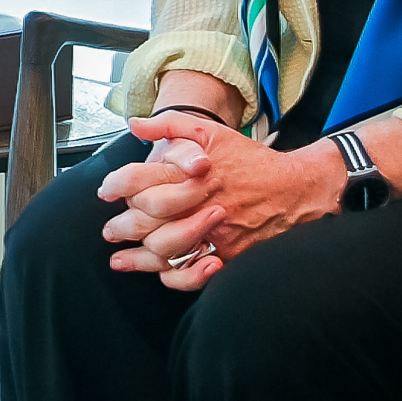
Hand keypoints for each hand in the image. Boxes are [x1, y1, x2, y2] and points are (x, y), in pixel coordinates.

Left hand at [99, 110, 342, 288]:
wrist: (296, 188)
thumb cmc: (250, 160)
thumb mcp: (211, 131)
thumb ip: (171, 125)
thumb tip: (135, 124)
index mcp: (192, 172)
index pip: (142, 178)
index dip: (117, 185)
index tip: (105, 191)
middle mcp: (199, 201)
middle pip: (148, 217)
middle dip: (121, 225)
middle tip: (109, 230)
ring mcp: (214, 231)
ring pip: (165, 248)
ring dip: (138, 257)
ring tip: (120, 259)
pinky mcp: (229, 254)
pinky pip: (193, 272)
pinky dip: (172, 276)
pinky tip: (157, 274)